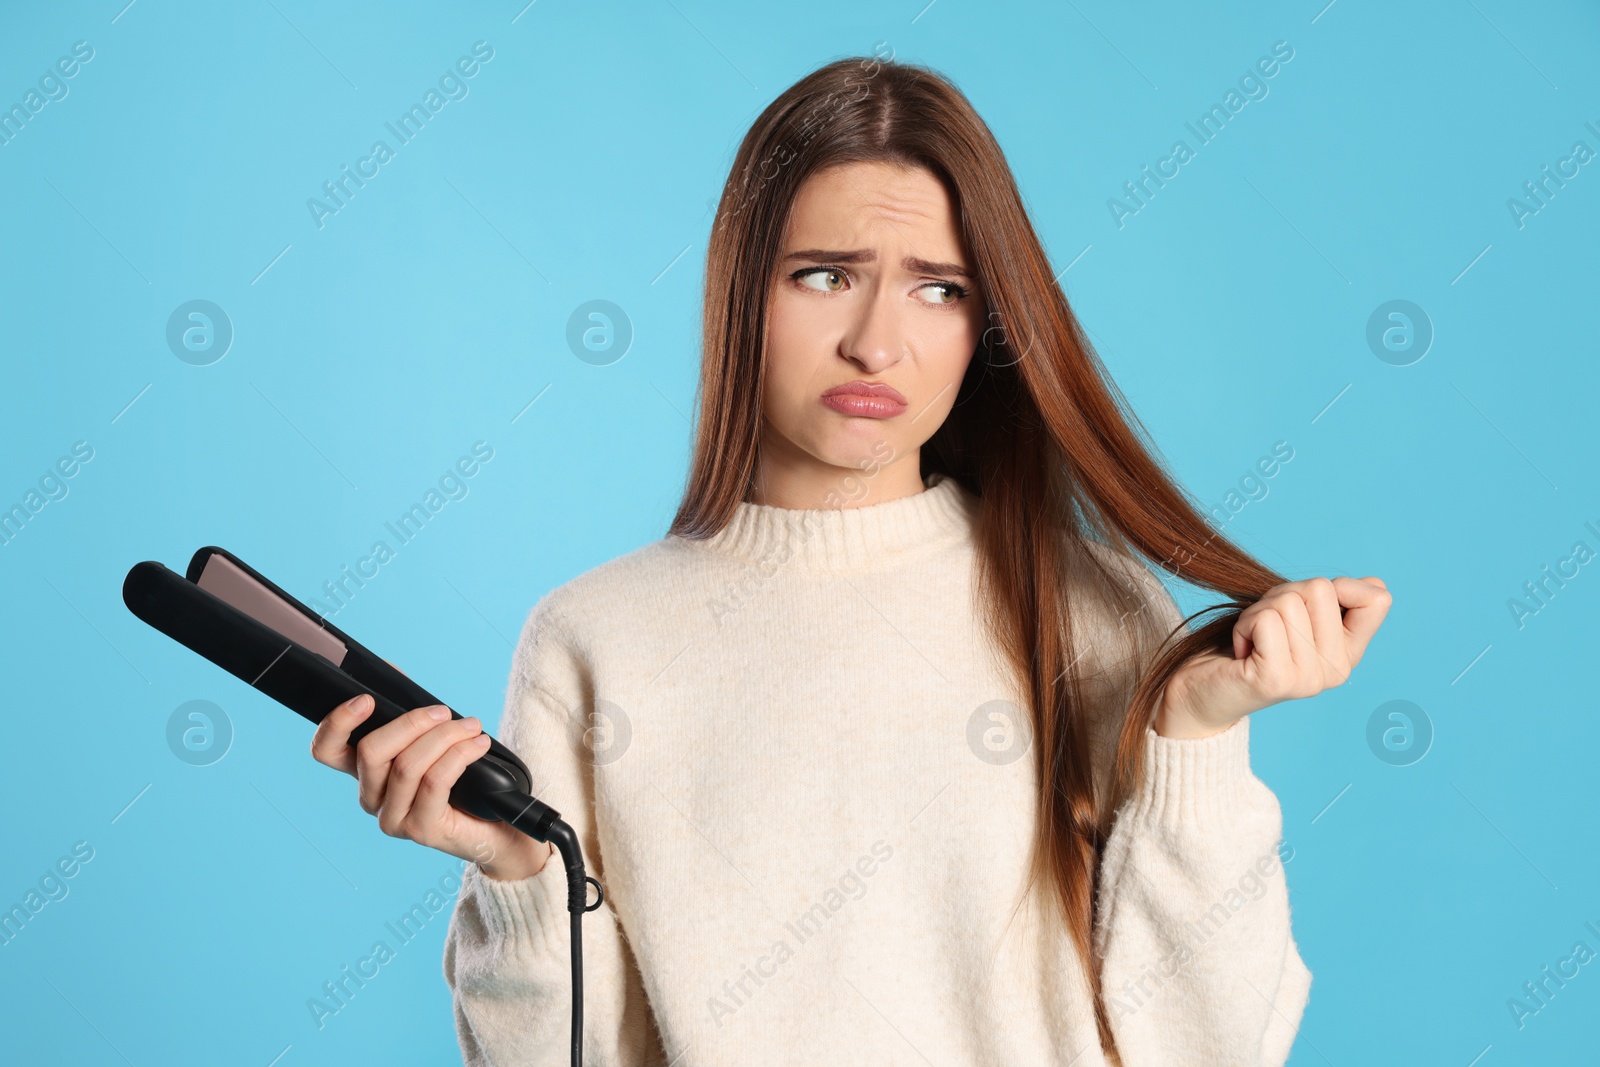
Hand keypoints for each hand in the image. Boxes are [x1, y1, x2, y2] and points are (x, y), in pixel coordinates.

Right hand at [310, 695, 552, 880]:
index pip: (326, 750)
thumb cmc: (463, 778)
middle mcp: (370, 797)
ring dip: (445, 736)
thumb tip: (391, 671)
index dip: (337, 723)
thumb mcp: (431, 738)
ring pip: (407, 765)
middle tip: (444, 712)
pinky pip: (434, 781)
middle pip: (370, 752)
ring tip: (472, 727)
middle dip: (412, 722)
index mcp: (365, 772)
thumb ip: (407, 711)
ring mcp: (392, 818)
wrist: (496, 826)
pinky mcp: (420, 830)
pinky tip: (478, 746)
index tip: (366, 700)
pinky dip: (460, 755)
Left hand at [1155, 576, 1392, 738]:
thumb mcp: (1296, 618)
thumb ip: (1333, 603)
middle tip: (1264, 627)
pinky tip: (1241, 650)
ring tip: (1251, 640)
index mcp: (1349, 654)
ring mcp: (1310, 678)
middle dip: (1282, 595)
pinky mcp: (1277, 678)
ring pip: (1288, 602)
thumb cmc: (1250, 646)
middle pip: (1320, 588)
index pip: (1377, 600)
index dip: (1341, 585)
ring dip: (1257, 611)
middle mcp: (1337, 671)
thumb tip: (1375, 585)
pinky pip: (1266, 620)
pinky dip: (1244, 625)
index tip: (1304, 605)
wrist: (1205, 692)